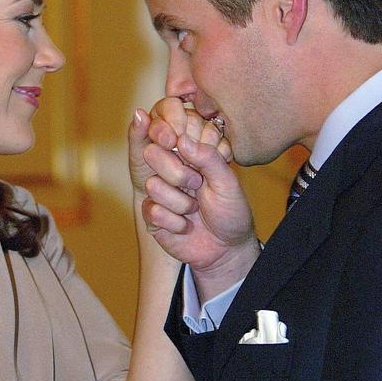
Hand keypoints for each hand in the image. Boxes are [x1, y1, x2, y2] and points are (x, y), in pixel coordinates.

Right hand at [141, 98, 258, 293]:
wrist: (226, 249)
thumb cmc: (229, 211)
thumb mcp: (227, 182)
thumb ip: (208, 157)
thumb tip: (182, 140)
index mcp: (188, 154)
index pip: (167, 131)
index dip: (167, 131)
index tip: (176, 140)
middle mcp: (169, 168)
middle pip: (152, 153)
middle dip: (178, 173)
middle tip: (197, 183)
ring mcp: (158, 191)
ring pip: (153, 184)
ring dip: (181, 203)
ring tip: (195, 208)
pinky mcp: (151, 214)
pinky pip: (153, 210)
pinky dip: (176, 222)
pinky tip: (186, 226)